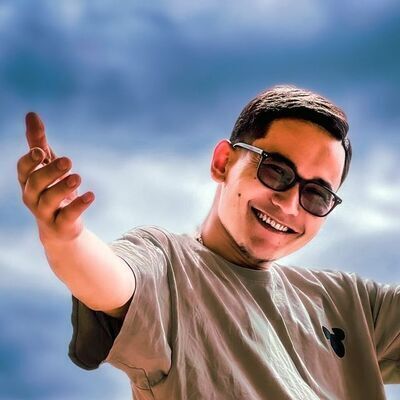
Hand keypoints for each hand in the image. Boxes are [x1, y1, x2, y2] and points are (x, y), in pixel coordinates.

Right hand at [17, 112, 94, 243]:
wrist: (60, 227)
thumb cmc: (51, 189)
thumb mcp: (47, 165)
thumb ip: (39, 142)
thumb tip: (31, 114)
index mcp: (28, 181)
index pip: (23, 169)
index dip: (29, 161)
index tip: (40, 152)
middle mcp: (32, 197)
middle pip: (35, 183)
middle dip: (50, 171)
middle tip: (68, 160)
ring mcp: (45, 213)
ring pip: (49, 201)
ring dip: (63, 188)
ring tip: (77, 177)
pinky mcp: (60, 225)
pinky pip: (67, 216)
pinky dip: (78, 206)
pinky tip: (91, 195)